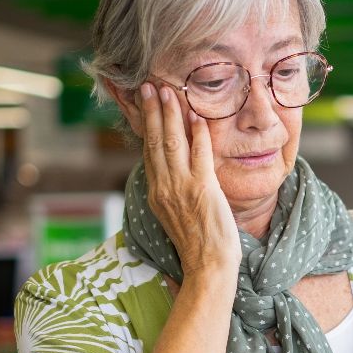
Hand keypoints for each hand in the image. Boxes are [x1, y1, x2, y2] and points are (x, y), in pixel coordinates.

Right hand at [138, 81, 239, 276]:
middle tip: (149, 87)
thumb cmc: (198, 243)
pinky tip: (196, 116)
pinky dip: (197, 133)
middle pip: (154, 141)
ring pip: (171, 143)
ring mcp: (181, 187)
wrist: (208, 266)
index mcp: (156, 193)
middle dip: (151, 111)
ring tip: (167, 92)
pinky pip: (199, 154)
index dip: (145, 125)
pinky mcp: (202, 189)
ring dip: (170, 114)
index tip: (143, 104)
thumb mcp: (176, 214)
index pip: (148, 152)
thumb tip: (173, 171)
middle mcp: (164, 187)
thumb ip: (172, 191)